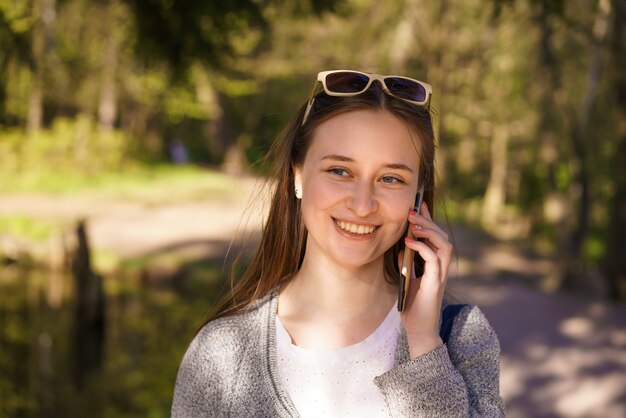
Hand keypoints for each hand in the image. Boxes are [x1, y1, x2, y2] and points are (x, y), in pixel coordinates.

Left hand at [400, 202, 452, 358]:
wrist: (419, 331)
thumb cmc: (413, 308)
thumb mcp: (407, 280)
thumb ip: (406, 264)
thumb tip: (400, 248)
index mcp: (436, 265)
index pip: (436, 237)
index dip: (429, 220)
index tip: (419, 205)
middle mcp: (442, 268)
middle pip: (443, 236)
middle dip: (428, 221)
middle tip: (412, 211)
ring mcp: (441, 275)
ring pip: (444, 244)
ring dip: (429, 231)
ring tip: (413, 223)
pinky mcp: (436, 283)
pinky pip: (433, 259)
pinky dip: (422, 247)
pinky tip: (409, 242)